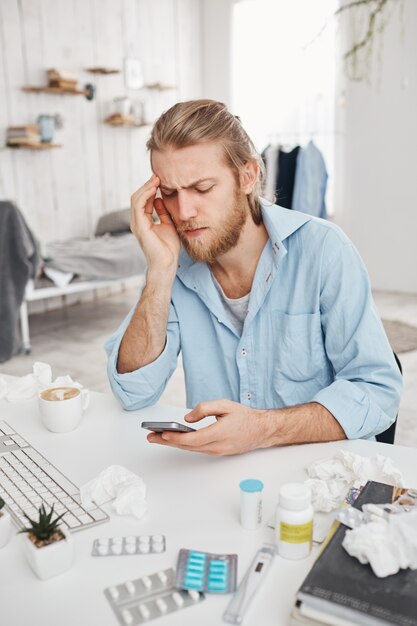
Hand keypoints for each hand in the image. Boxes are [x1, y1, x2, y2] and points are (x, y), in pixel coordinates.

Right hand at [130, 175, 180, 271]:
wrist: (167, 263)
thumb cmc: (168, 248)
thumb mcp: (168, 225)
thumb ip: (163, 212)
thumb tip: (159, 199)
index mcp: (143, 221)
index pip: (143, 200)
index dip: (150, 189)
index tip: (160, 179)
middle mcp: (137, 222)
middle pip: (138, 197)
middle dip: (147, 185)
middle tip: (158, 175)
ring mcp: (137, 224)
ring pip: (136, 199)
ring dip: (146, 187)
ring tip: (156, 179)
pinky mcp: (139, 227)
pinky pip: (139, 206)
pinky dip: (145, 195)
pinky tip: (154, 189)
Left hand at [146, 399, 269, 455]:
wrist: (261, 430)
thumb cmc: (244, 417)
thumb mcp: (225, 405)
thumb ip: (205, 408)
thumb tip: (187, 417)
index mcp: (219, 433)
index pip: (193, 439)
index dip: (176, 437)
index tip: (163, 433)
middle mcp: (217, 446)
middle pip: (187, 447)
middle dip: (167, 442)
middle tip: (151, 437)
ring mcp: (217, 452)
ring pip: (191, 449)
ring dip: (173, 444)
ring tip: (157, 437)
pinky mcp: (217, 452)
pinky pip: (197, 449)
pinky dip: (184, 445)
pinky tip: (174, 439)